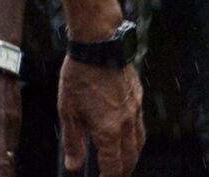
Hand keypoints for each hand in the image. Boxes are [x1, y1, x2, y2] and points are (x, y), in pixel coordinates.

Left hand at [59, 58, 142, 175]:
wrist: (99, 45)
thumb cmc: (79, 75)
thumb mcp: (68, 110)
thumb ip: (73, 141)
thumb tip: (74, 166)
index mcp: (108, 130)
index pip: (113, 166)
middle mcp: (126, 124)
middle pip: (130, 159)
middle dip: (122, 171)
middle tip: (111, 174)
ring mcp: (135, 111)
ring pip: (139, 144)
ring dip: (131, 157)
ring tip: (121, 161)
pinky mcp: (138, 98)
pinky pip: (140, 125)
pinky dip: (134, 137)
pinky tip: (125, 134)